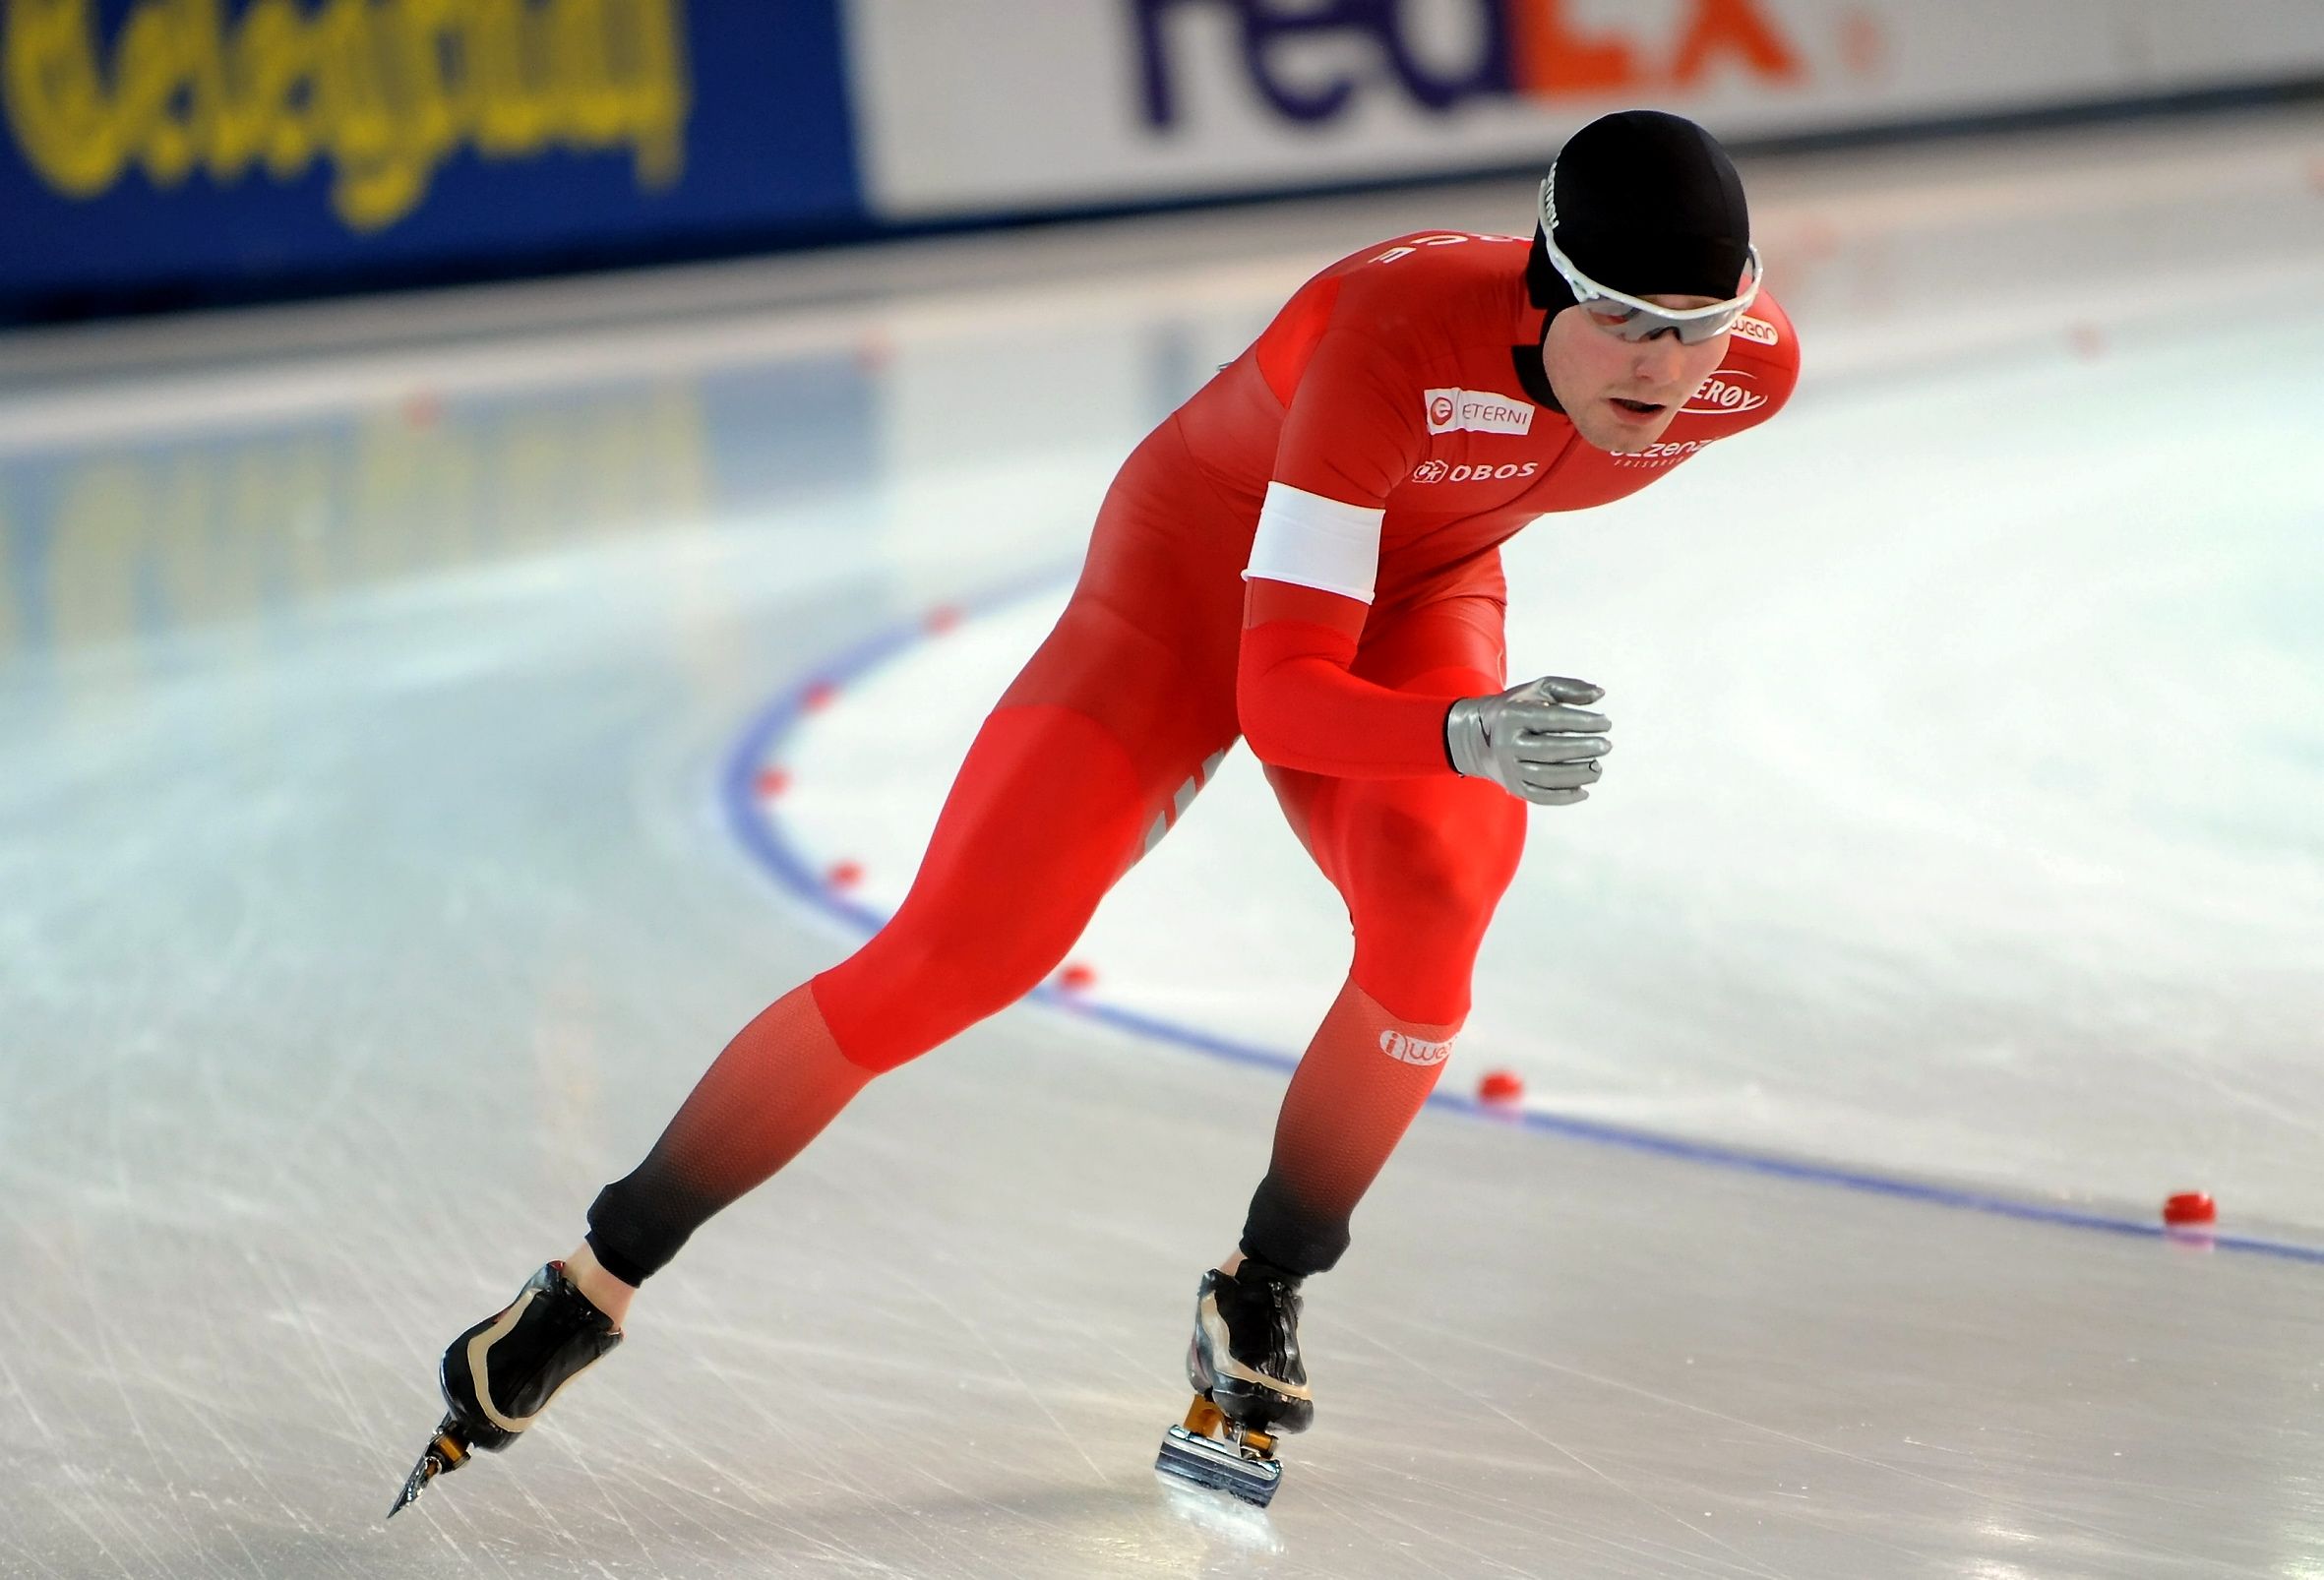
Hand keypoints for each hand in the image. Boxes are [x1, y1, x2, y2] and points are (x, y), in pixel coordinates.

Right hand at [1444, 676, 1611, 804]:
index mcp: (1512, 716)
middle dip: (1583, 749)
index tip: (1606, 723)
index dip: (1583, 722)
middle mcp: (1507, 744)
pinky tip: (1585, 790)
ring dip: (1578, 774)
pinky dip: (1564, 797)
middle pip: (1550, 750)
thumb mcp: (1536, 691)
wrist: (1479, 739)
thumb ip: (1568, 688)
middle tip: (1607, 746)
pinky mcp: (1514, 787)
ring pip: (1547, 777)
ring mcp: (1509, 769)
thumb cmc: (1517, 710)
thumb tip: (1600, 693)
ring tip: (1598, 768)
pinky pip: (1541, 797)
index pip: (1552, 719)